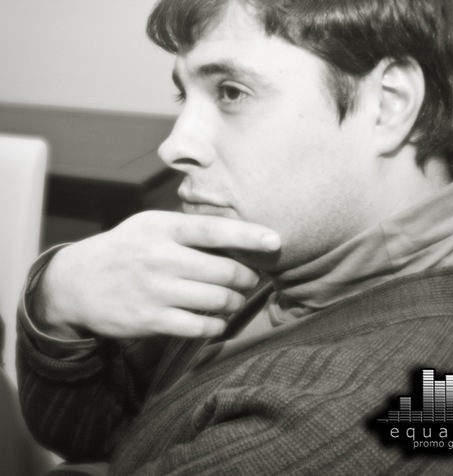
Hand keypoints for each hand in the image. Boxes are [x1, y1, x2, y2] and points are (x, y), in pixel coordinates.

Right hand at [32, 211, 280, 339]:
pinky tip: (217, 318)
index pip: (214, 230)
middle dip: (247, 278)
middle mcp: (160, 258)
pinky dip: (217, 324)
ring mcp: (155, 291)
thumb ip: (187, 228)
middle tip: (251, 278)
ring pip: (217, 300)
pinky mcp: (150, 320)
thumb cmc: (126, 248)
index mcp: (163, 229)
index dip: (249, 235)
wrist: (78, 283)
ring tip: (235, 298)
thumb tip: (236, 235)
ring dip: (235, 301)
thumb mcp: (150, 225)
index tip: (275, 240)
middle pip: (224, 272)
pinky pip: (199, 326)